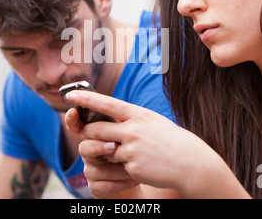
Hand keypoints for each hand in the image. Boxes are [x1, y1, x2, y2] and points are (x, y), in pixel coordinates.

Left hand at [64, 91, 195, 192]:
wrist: (189, 163)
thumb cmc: (170, 140)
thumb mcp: (151, 121)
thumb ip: (130, 120)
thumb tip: (108, 119)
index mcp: (137, 114)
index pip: (106, 103)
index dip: (86, 98)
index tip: (71, 94)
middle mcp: (132, 129)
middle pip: (96, 129)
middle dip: (88, 132)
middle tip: (87, 133)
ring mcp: (131, 149)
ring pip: (105, 150)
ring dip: (109, 152)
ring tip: (131, 151)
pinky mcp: (131, 167)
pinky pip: (117, 166)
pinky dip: (123, 165)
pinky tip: (141, 164)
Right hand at [65, 106, 138, 197]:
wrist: (141, 178)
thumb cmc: (136, 152)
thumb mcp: (130, 136)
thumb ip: (120, 125)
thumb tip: (120, 112)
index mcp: (95, 137)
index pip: (78, 127)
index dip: (72, 119)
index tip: (73, 111)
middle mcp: (89, 153)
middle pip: (84, 147)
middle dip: (98, 146)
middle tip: (114, 145)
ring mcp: (91, 171)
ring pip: (95, 169)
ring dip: (117, 168)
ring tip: (135, 167)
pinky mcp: (96, 188)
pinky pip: (103, 185)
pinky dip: (121, 182)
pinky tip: (135, 179)